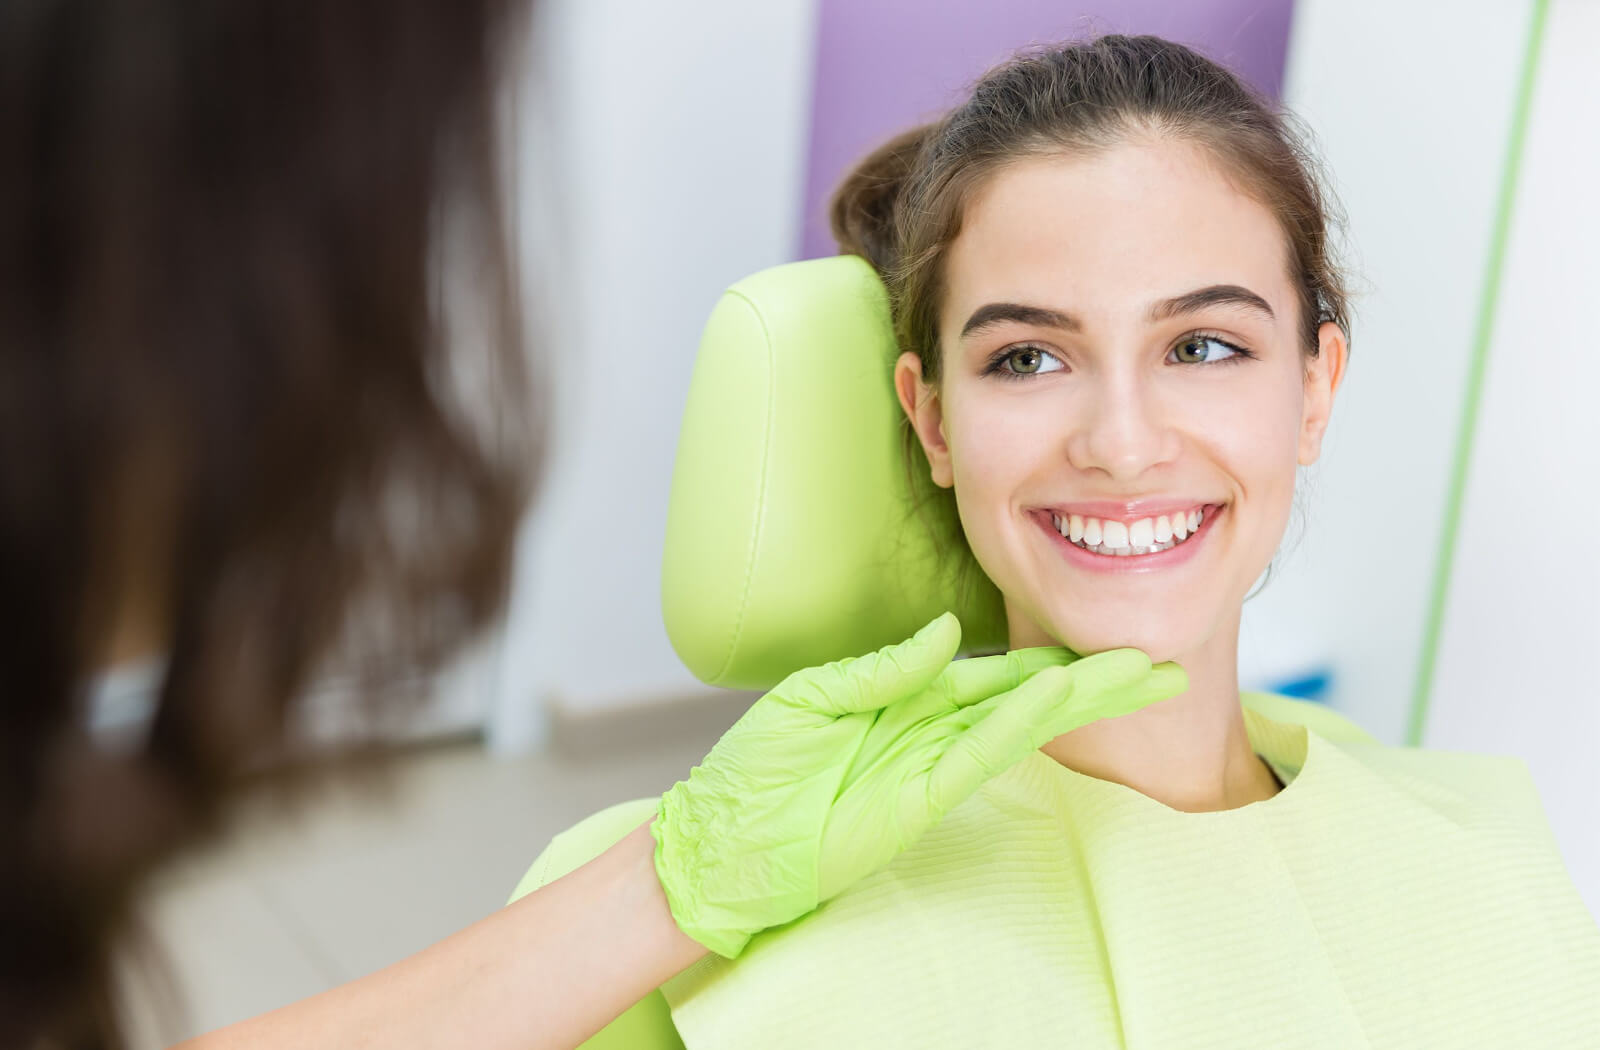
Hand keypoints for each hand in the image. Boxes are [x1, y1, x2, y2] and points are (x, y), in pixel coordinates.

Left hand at [650, 611, 1186, 957]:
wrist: (723, 841)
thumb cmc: (756, 770)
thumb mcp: (813, 696)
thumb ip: (883, 667)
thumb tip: (947, 630)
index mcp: (907, 698)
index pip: (993, 671)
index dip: (1048, 657)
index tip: (1102, 641)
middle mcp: (931, 729)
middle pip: (1027, 696)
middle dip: (1092, 680)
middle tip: (1157, 663)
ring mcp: (933, 764)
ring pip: (1021, 722)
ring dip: (1079, 698)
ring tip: (1137, 675)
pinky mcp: (922, 799)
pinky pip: (979, 754)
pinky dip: (1018, 722)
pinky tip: (1054, 694)